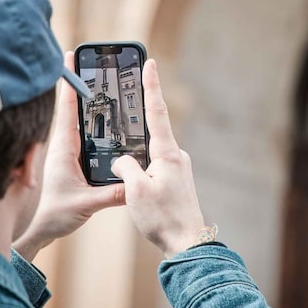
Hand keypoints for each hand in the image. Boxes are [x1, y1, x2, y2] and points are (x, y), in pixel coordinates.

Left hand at [12, 51, 124, 260]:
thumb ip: (110, 194)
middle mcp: (64, 144)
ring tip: (96, 77)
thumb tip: (133, 184)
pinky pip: (80, 130)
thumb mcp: (86, 203)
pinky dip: (87, 116)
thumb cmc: (57, 214)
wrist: (44, 227)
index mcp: (65, 148)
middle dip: (78, 81)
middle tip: (88, 59)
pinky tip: (100, 112)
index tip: (70, 56)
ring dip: (83, 97)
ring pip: (76, 117)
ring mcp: (68, 150)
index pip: (67, 107)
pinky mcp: (72, 158)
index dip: (70, 81)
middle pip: (71, 105)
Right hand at [111, 59, 204, 257]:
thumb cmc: (162, 218)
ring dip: (136, 151)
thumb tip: (121, 159)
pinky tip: (130, 178)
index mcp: (167, 153)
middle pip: (152, 130)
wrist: (186, 243)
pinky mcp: (175, 180)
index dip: (151, 86)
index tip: (150, 63)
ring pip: (150, 151)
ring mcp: (177, 168)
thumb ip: (125, 166)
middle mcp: (175, 156)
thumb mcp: (135, 190)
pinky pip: (153, 165)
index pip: (157, 111)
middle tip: (128, 99)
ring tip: (122, 157)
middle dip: (137, 118)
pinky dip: (140, 166)